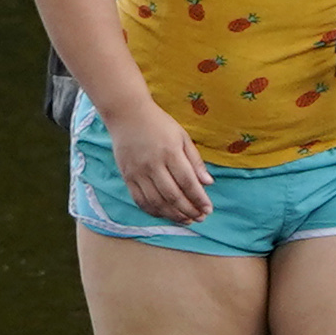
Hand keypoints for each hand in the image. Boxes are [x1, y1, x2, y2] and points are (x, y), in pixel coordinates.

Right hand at [106, 100, 214, 225]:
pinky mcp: (127, 176)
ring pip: (156, 201)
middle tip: (200, 218)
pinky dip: (153, 211)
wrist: (127, 115)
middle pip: (173, 195)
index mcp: (170, 152)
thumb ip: (195, 161)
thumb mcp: (182, 137)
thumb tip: (208, 183)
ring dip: (173, 214)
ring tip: (186, 219)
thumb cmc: (159, 124)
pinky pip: (140, 200)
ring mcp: (138, 172)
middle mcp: (153, 164)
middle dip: (189, 210)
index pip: (188, 182)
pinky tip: (164, 214)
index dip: (199, 199)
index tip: (208, 209)